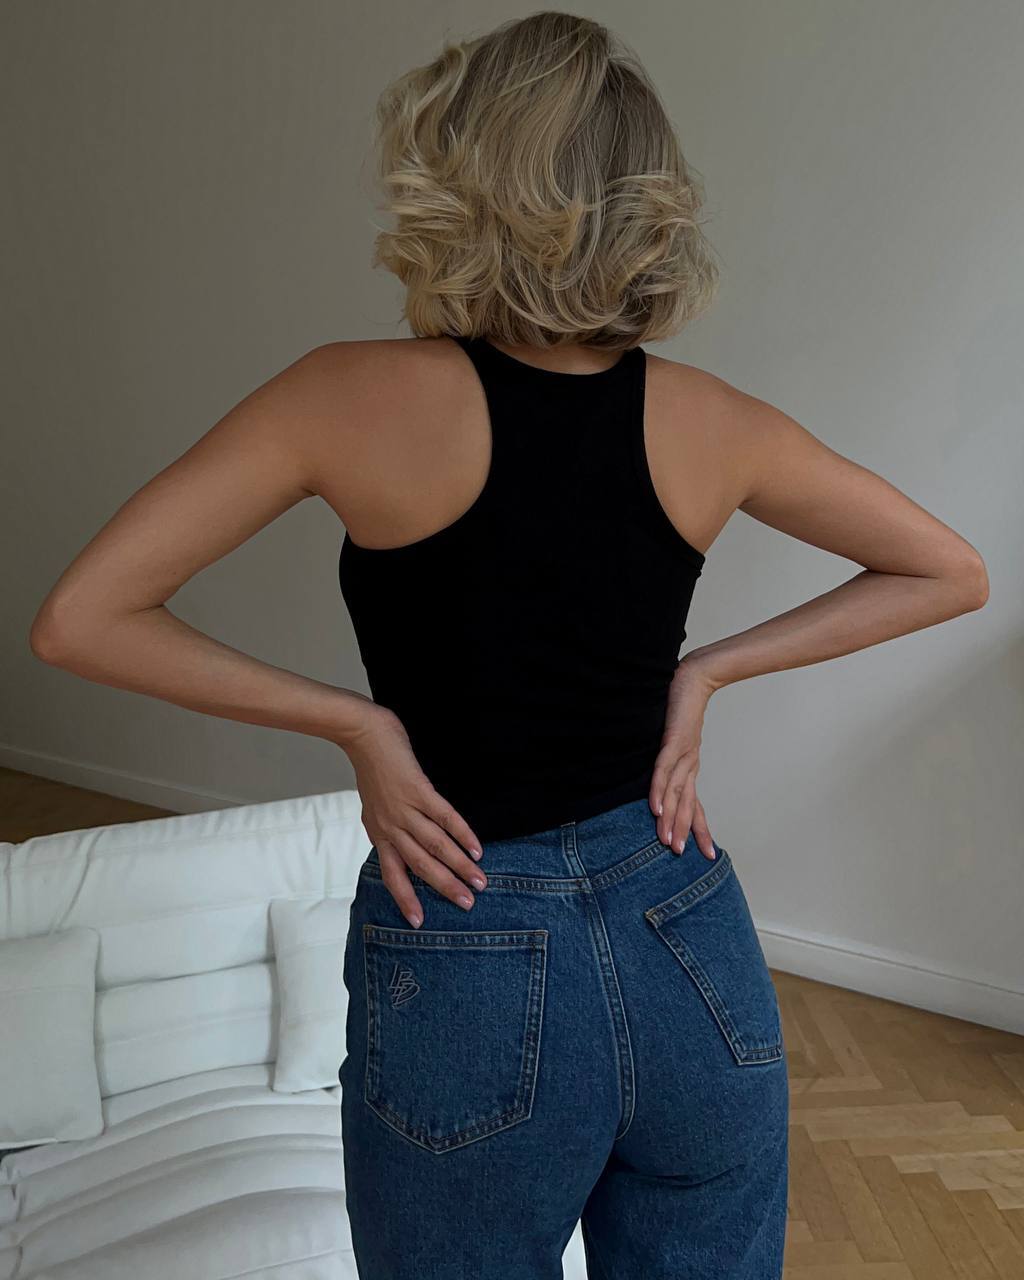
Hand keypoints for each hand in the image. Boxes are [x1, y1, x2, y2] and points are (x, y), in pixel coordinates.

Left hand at [345, 705, 486, 927]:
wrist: (363, 735)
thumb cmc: (372, 768)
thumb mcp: (373, 806)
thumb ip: (388, 826)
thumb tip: (404, 843)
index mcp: (380, 832)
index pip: (393, 874)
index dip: (406, 898)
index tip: (419, 923)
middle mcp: (391, 826)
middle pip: (420, 865)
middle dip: (444, 887)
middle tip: (467, 905)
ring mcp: (405, 809)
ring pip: (435, 846)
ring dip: (459, 866)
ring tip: (479, 882)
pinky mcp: (419, 790)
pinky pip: (444, 817)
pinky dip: (462, 834)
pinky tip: (476, 848)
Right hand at [650, 656, 717, 859]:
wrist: (696, 677)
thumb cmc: (682, 706)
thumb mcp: (676, 736)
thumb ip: (668, 755)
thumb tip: (659, 771)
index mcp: (690, 766)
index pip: (695, 804)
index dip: (699, 829)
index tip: (706, 854)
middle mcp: (690, 764)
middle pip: (688, 805)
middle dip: (684, 831)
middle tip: (682, 856)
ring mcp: (683, 754)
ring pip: (676, 792)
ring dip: (672, 818)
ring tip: (668, 841)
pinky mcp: (674, 740)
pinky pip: (664, 770)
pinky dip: (660, 790)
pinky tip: (656, 807)